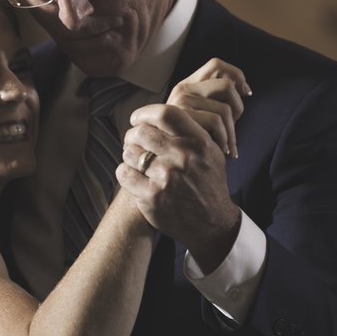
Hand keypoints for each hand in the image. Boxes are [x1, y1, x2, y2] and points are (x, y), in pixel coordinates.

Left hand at [117, 104, 241, 273]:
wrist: (212, 223)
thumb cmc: (208, 183)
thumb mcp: (211, 152)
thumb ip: (190, 130)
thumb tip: (159, 112)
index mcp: (198, 142)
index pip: (166, 113)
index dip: (145, 113)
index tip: (136, 119)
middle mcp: (183, 158)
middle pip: (141, 132)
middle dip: (131, 136)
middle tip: (132, 142)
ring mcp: (166, 178)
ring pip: (129, 153)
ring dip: (128, 156)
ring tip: (136, 163)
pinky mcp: (152, 197)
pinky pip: (124, 174)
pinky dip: (124, 173)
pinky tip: (133, 177)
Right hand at [165, 58, 250, 157]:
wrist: (164, 158)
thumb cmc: (187, 140)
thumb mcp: (199, 115)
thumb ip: (216, 99)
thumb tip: (246, 90)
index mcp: (188, 84)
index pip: (216, 65)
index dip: (236, 75)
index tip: (246, 92)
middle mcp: (183, 89)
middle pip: (227, 86)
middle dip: (239, 107)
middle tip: (233, 126)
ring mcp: (180, 102)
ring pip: (224, 109)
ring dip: (232, 131)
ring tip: (227, 144)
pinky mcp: (181, 118)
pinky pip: (215, 122)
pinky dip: (226, 139)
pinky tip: (223, 149)